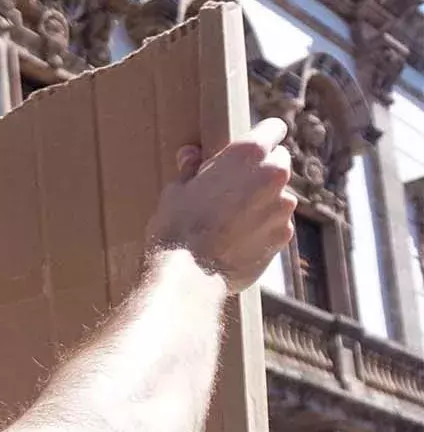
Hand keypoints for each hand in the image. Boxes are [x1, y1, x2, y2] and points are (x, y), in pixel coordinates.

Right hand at [146, 118, 295, 293]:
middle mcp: (274, 175)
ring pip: (279, 196)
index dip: (263, 136)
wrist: (189, 275)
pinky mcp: (284, 235)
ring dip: (263, 203)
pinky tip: (237, 241)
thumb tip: (191, 155)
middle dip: (262, 171)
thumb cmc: (176, 227)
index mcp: (247, 154)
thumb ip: (191, 169)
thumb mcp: (175, 191)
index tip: (253, 146)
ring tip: (232, 221)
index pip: (273, 128)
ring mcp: (283, 207)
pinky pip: (277, 225)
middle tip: (235, 187)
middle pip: (279, 161)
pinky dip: (263, 229)